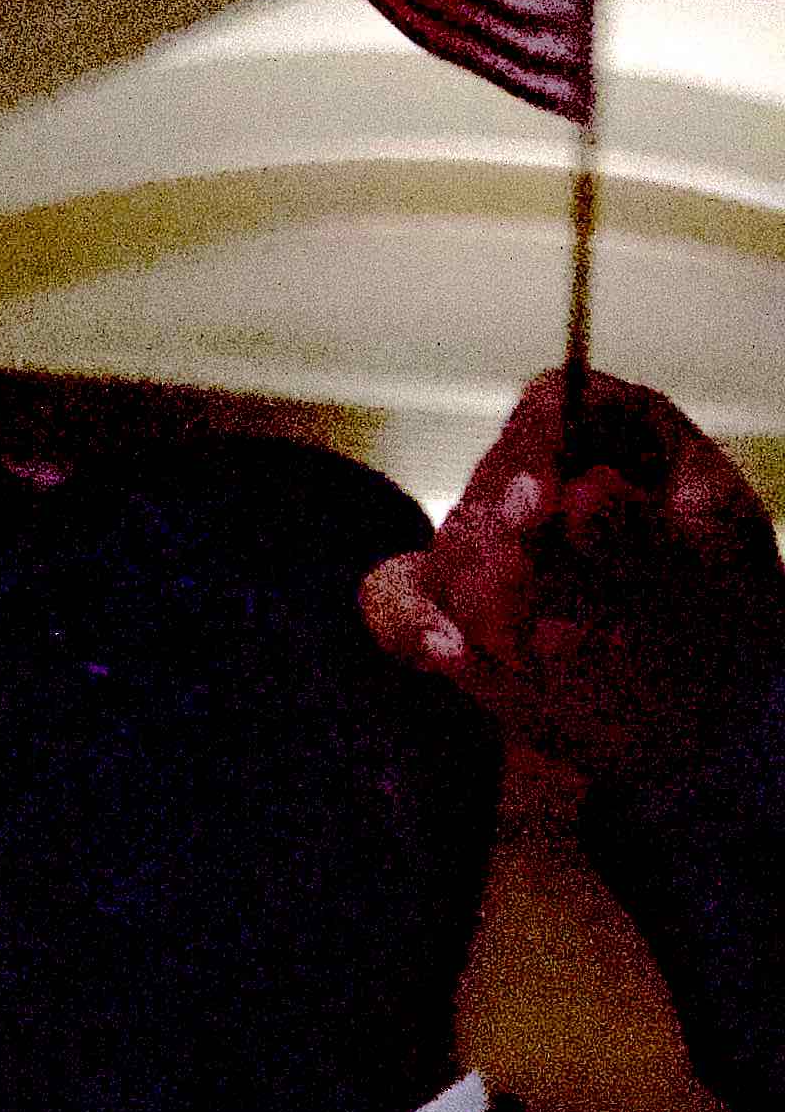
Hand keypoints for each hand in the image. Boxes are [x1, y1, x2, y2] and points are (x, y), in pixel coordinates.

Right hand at [364, 370, 784, 792]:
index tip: (537, 505)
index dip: (540, 445)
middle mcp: (543, 471)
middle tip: (573, 619)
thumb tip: (580, 495)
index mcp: (623, 435)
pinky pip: (396, 599)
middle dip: (523, 558)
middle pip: (496, 488)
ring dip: (505, 614)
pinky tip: (452, 656)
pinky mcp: (443, 594)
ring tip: (574, 656)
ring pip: (453, 555)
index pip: (559, 406)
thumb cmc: (716, 615)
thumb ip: (645, 537)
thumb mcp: (710, 571)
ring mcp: (483, 533)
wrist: (692, 705)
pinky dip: (420, 629)